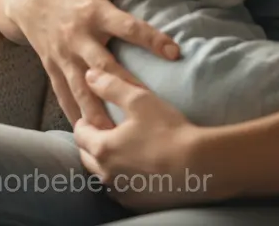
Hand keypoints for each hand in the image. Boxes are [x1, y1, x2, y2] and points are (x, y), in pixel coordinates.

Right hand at [8, 0, 180, 127]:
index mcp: (94, 11)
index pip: (127, 27)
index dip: (151, 39)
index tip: (175, 53)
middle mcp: (78, 36)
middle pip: (104, 65)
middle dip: (123, 87)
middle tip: (144, 108)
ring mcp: (63, 54)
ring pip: (81, 87)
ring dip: (96, 111)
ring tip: (113, 135)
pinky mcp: (52, 67)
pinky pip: (62, 93)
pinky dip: (73, 113)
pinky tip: (86, 134)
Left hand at [73, 69, 222, 211]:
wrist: (199, 166)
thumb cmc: (168, 130)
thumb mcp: (139, 99)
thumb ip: (110, 86)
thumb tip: (89, 75)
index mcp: (102, 148)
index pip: (79, 134)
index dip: (84, 123)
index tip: (92, 117)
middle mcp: (106, 174)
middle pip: (86, 157)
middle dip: (90, 143)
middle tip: (102, 132)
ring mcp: (121, 191)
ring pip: (102, 176)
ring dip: (105, 163)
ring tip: (118, 151)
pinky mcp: (137, 203)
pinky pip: (121, 190)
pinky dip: (122, 179)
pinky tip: (135, 170)